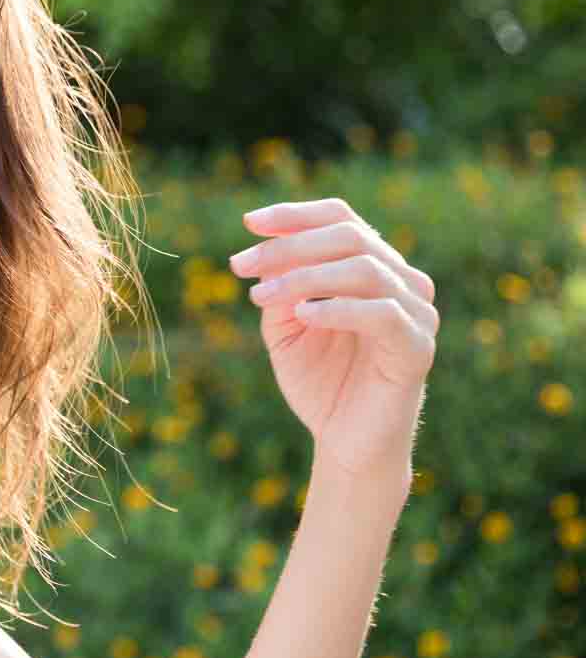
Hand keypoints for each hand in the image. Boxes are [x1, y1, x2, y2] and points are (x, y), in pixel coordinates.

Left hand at [228, 198, 437, 485]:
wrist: (345, 442)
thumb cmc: (319, 382)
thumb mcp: (285, 327)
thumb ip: (278, 288)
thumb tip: (263, 249)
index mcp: (372, 268)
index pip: (341, 219)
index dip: (295, 215)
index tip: (248, 222)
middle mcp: (402, 282)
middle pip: (350, 236)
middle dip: (288, 246)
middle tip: (239, 266)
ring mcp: (416, 313)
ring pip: (365, 268)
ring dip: (305, 276)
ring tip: (260, 296)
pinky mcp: (417, 348)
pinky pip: (382, 313)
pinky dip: (337, 307)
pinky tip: (303, 315)